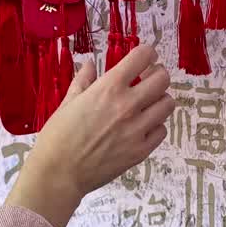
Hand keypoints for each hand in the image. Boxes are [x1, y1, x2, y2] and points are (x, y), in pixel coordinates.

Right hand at [5, 44, 174, 226]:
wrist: (59, 173)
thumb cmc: (58, 135)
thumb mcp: (68, 101)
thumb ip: (84, 80)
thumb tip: (90, 64)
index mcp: (109, 87)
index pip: (143, 56)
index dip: (147, 53)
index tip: (144, 57)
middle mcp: (128, 105)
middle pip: (163, 78)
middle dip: (157, 74)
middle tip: (147, 80)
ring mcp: (138, 129)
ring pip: (168, 104)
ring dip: (159, 99)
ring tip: (147, 104)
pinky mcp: (142, 150)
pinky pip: (162, 130)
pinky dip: (155, 125)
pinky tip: (142, 127)